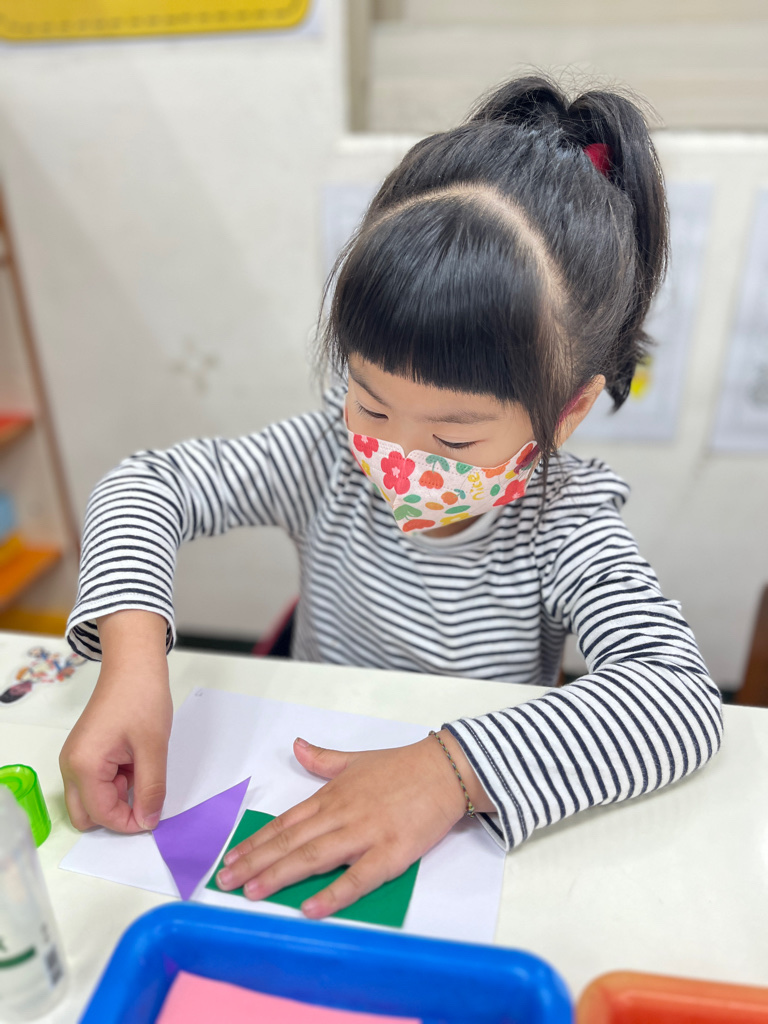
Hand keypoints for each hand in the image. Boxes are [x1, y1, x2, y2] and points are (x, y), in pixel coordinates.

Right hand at [59, 611, 171, 832]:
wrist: (133, 664)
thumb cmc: (142, 699)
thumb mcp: (153, 747)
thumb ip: (151, 789)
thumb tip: (149, 821)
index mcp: (84, 766)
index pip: (102, 815)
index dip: (130, 822)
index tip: (154, 815)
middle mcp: (71, 766)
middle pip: (87, 815)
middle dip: (117, 813)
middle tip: (145, 791)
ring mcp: (75, 758)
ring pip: (92, 799)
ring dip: (118, 795)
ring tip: (141, 767)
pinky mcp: (84, 752)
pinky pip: (96, 782)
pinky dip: (116, 781)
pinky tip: (135, 760)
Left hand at [215, 731, 492, 917]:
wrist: (446, 769)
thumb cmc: (403, 767)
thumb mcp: (356, 759)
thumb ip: (323, 759)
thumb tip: (297, 746)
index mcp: (332, 796)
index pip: (285, 823)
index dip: (257, 842)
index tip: (230, 857)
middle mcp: (341, 815)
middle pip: (291, 841)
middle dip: (255, 862)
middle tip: (225, 881)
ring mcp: (365, 834)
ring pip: (314, 857)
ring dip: (279, 875)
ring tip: (251, 892)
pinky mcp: (390, 853)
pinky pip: (357, 878)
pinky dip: (333, 894)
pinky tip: (310, 908)